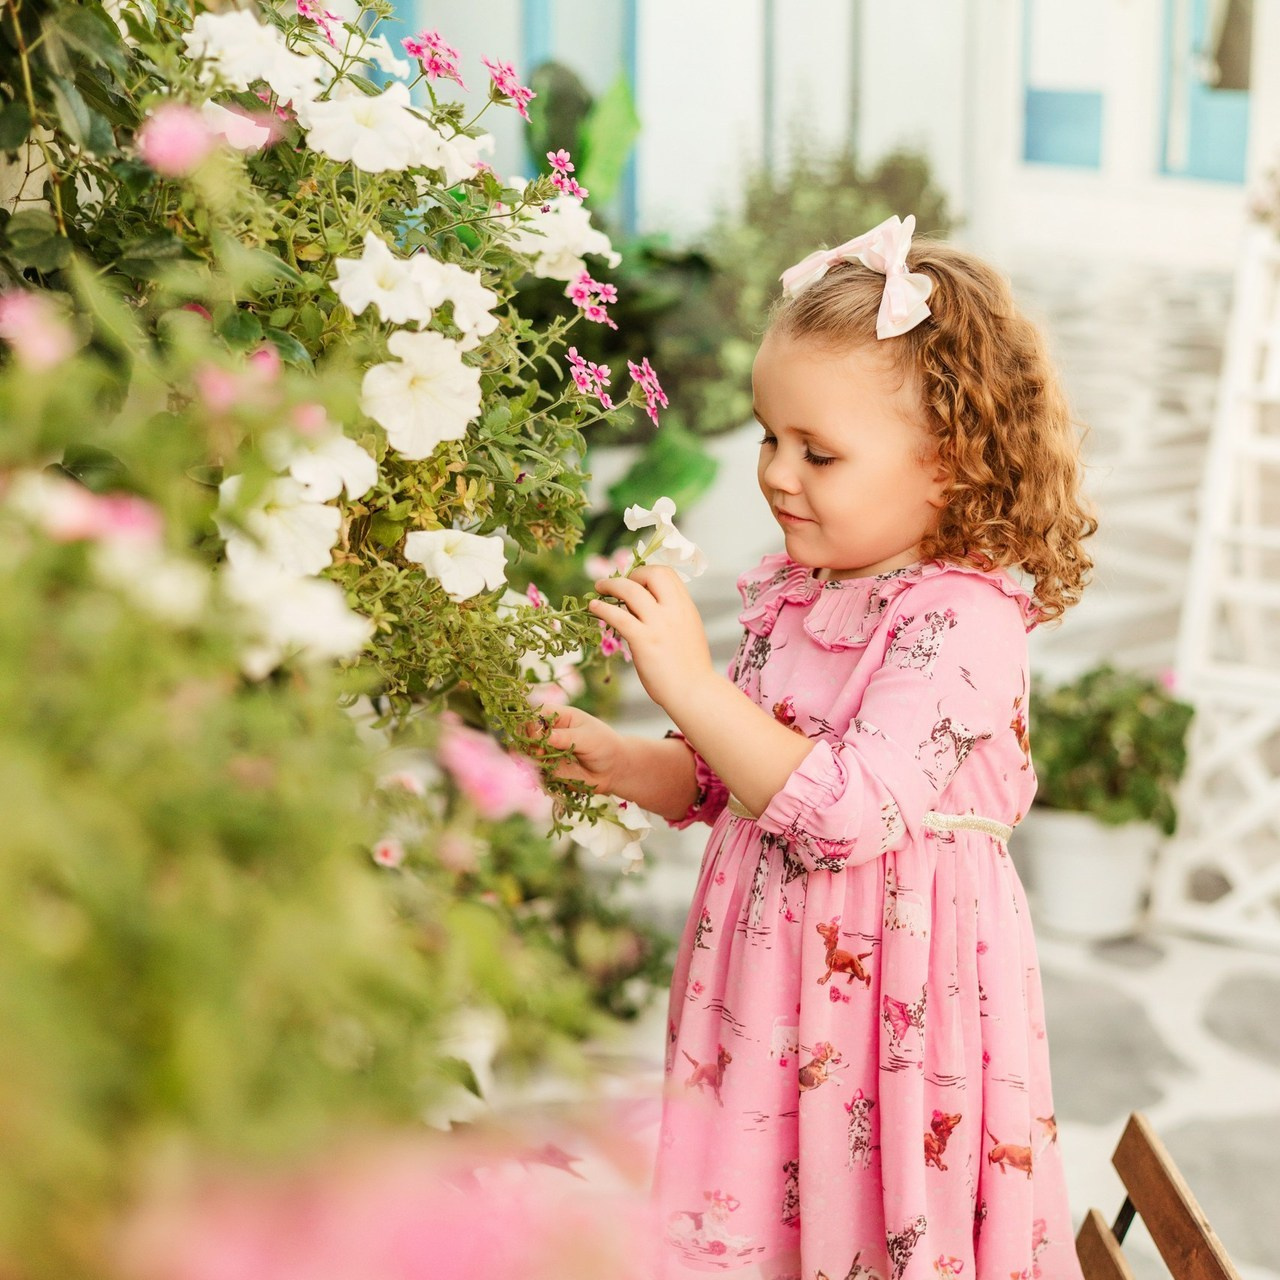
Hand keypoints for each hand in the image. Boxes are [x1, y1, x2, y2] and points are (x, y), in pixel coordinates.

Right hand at [533, 705, 625, 794]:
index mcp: (559, 716)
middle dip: (529, 742)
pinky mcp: (548, 768)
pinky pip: (535, 770)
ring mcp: (547, 751)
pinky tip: (542, 773)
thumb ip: (564, 737)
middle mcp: (549, 733)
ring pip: (528, 753)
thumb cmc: (604, 745)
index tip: (535, 734)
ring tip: (543, 762)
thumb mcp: (587, 737)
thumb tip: (542, 736)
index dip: (531, 724)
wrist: (613, 769)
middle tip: (540, 751)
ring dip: (531, 758)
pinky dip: (536, 772)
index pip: (536, 715)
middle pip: (527, 734)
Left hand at [589, 565, 712, 714]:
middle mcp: (674, 610)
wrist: (695, 692)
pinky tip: (594, 607)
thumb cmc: (690, 668)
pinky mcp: (643, 640)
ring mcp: (658, 624)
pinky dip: (602, 608)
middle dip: (632, 573)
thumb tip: (650, 605)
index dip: (647, 572)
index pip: (667, 573)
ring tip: (599, 587)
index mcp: (686, 607)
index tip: (635, 580)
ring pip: (630, 590)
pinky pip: (618, 616)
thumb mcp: (688, 630)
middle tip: (619, 584)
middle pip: (652, 573)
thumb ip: (673, 615)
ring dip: (611, 584)